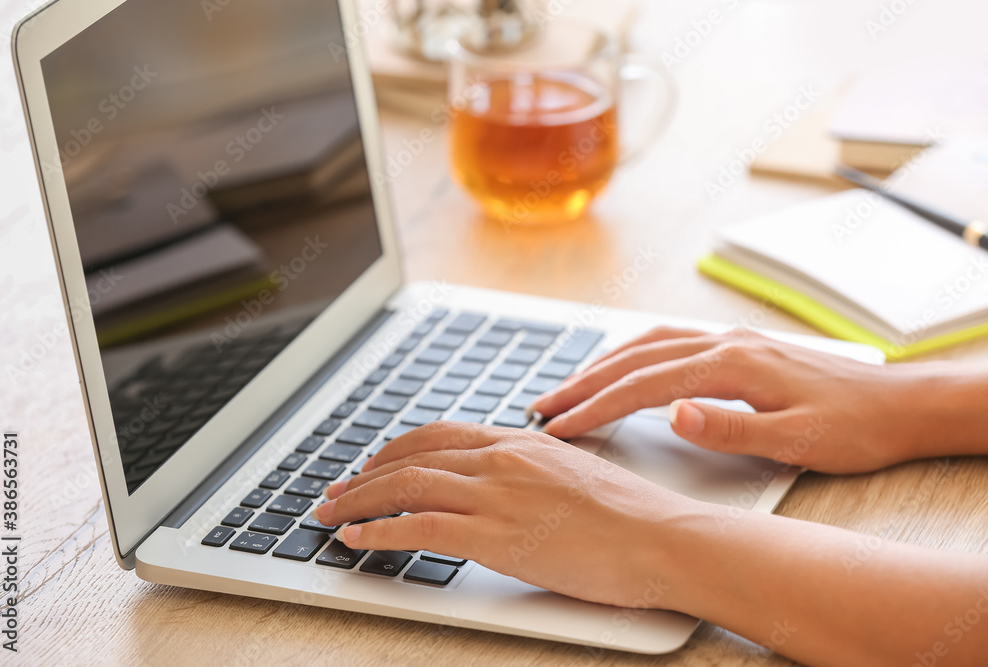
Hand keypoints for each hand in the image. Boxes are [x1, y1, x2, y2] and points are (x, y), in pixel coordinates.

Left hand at [314, 422, 693, 607]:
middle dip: (363, 476)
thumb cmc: (629, 513)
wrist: (661, 537)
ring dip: (357, 501)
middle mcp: (500, 459)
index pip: (438, 435)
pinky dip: (378, 532)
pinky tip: (358, 539)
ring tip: (331, 515)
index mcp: (518, 441)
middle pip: (411, 457)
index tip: (373, 464)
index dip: (395, 449)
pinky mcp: (495, 536)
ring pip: (404, 486)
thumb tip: (504, 481)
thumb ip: (529, 470)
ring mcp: (495, 495)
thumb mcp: (573, 472)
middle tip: (336, 491)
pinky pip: (418, 528)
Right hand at [533, 327, 939, 473]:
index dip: (595, 407)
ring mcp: (730, 340)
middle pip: (635, 357)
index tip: (559, 426)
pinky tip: (622, 367)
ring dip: (602, 365)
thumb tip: (673, 415)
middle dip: (583, 382)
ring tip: (567, 388)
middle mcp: (725, 343)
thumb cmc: (853, 427)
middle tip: (542, 406)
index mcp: (732, 364)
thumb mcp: (796, 440)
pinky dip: (632, 354)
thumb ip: (731, 428)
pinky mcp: (737, 346)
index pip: (644, 386)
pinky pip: (668, 342)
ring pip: (647, 343)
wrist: (899, 404)